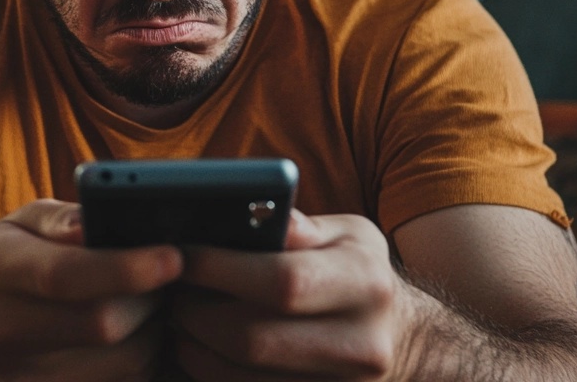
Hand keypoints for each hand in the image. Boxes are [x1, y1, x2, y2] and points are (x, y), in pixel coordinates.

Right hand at [0, 199, 183, 381]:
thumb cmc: (8, 263)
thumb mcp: (21, 223)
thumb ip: (61, 219)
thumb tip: (94, 222)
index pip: (63, 274)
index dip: (125, 268)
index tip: (173, 258)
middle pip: (102, 325)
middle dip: (150, 299)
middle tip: (166, 278)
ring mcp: (14, 379)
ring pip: (122, 362)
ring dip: (151, 331)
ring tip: (146, 305)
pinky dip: (141, 361)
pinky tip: (134, 336)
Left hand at [170, 210, 408, 381]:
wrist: (405, 341)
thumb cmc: (360, 275)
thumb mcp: (348, 236)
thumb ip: (299, 227)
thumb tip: (252, 212)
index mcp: (365, 283)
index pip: (282, 281)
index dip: (220, 269)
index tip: (182, 255)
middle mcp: (362, 344)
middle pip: (252, 339)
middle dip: (196, 313)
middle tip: (171, 291)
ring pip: (240, 378)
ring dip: (195, 348)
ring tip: (179, 318)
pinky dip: (212, 374)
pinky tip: (200, 349)